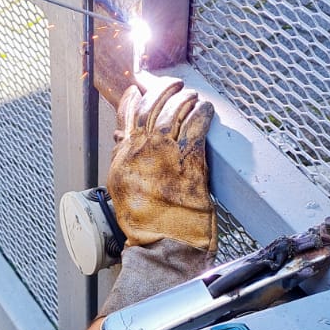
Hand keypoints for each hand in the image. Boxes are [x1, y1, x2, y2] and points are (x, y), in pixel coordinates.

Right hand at [106, 76, 215, 253]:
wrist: (163, 245)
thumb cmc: (147, 224)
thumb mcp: (124, 190)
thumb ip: (124, 162)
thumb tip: (123, 141)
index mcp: (123, 159)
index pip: (125, 116)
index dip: (134, 98)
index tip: (140, 88)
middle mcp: (140, 153)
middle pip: (150, 107)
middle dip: (163, 90)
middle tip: (174, 83)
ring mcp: (164, 156)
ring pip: (173, 112)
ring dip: (184, 99)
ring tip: (192, 95)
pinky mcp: (189, 162)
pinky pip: (196, 127)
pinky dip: (202, 113)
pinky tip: (206, 110)